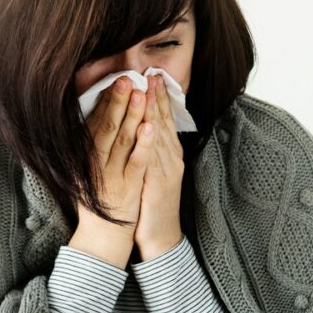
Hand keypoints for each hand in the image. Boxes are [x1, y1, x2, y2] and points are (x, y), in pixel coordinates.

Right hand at [71, 75, 155, 268]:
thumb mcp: (86, 175)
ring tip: (140, 92)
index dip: (106, 101)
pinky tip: (149, 126)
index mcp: (86, 159)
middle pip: (109, 127)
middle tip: (127, 78)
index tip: (114, 81)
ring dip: (132, 115)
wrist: (102, 239)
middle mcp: (96, 165)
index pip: (96, 124)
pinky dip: (143, 144)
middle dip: (119, 101)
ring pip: (123, 140)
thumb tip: (91, 121)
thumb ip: (88, 151)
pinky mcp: (130, 188)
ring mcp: (114, 176)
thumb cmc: (97, 204)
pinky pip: (137, 162)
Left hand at [132, 72, 185, 261]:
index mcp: (169, 156)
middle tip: (152, 75)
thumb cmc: (153, 206)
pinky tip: (147, 129)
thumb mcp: (153, 174)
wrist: (161, 238)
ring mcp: (167, 172)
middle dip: (157, 99)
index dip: (159, 99)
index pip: (163, 121)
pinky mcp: (159, 186)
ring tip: (148, 92)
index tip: (152, 78)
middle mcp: (171, 160)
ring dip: (153, 114)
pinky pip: (153, 161)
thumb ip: (150, 151)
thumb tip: (142, 128)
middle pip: (163, 124)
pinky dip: (150, 143)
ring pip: (159, 138)